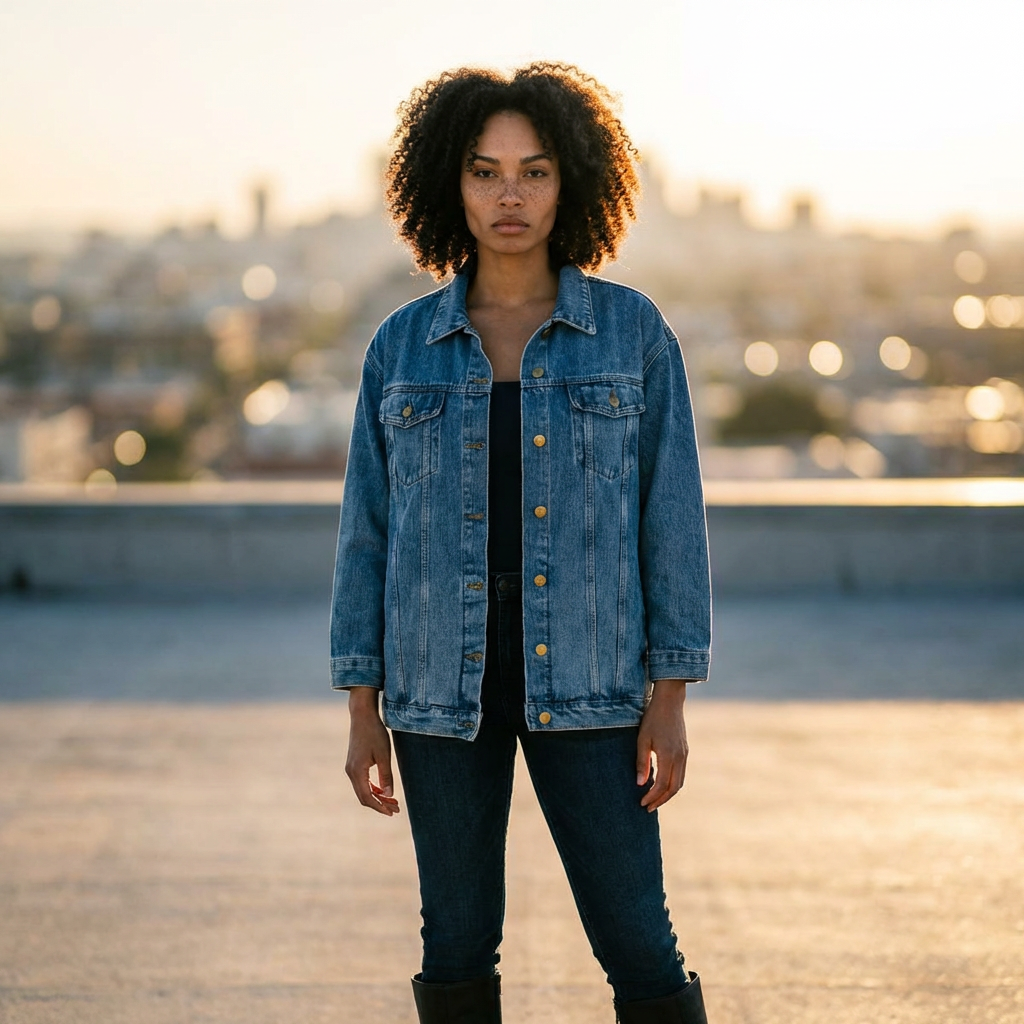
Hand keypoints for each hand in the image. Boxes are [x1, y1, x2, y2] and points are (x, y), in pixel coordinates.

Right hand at [345, 687, 399, 815]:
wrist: (362, 716)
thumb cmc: (374, 733)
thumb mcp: (384, 754)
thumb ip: (386, 776)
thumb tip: (389, 795)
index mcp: (357, 771)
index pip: (367, 797)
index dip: (380, 807)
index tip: (392, 812)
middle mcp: (351, 772)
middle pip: (364, 796)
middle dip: (380, 804)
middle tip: (396, 809)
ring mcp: (351, 768)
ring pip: (363, 790)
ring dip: (377, 796)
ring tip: (393, 801)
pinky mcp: (354, 763)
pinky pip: (362, 782)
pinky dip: (373, 788)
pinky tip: (384, 790)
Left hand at [636, 678, 689, 811]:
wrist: (670, 702)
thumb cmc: (653, 718)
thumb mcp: (642, 739)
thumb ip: (641, 762)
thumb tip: (640, 784)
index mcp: (669, 756)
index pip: (662, 784)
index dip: (652, 796)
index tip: (642, 803)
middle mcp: (680, 757)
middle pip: (674, 788)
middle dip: (661, 800)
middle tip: (648, 807)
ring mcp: (684, 754)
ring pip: (679, 782)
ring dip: (668, 794)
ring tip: (654, 799)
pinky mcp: (685, 751)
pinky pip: (681, 773)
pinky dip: (672, 783)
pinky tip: (662, 784)